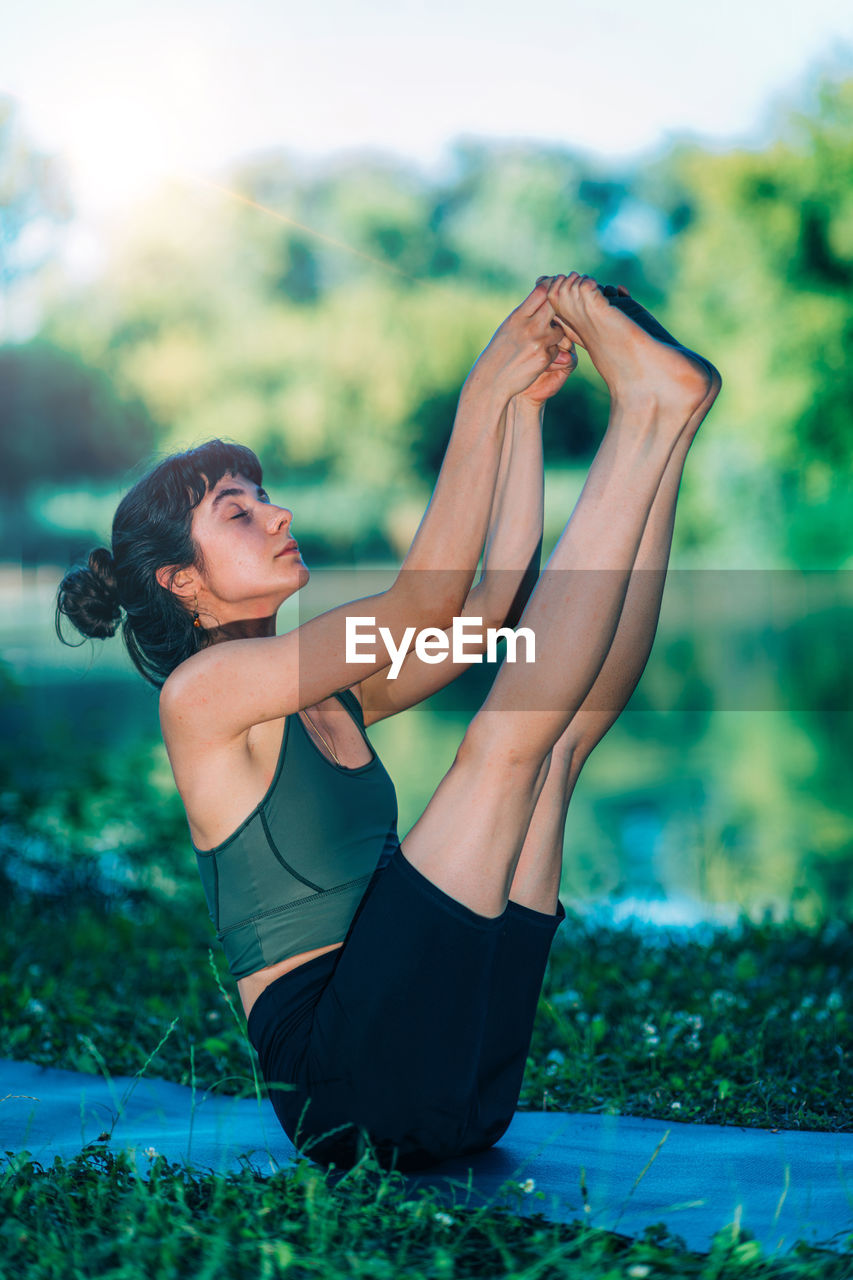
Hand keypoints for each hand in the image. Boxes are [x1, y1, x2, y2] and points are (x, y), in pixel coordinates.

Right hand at [466, 280, 567, 401]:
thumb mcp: (508, 327)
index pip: (542, 291)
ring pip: (560, 331)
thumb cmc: (499, 352)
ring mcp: (538, 342)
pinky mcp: (544, 358)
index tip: (553, 293)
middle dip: (558, 310)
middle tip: (555, 318)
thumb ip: (525, 313)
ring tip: (539, 343)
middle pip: (555, 307)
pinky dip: (550, 354)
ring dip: (555, 336)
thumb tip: (545, 295)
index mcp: (517, 316)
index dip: (551, 288)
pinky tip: (535, 359)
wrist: (492, 380)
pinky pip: (556, 350)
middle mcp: (529, 326)